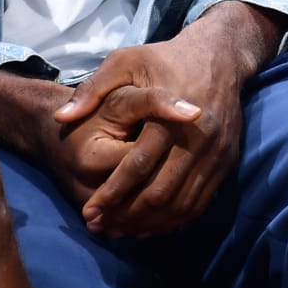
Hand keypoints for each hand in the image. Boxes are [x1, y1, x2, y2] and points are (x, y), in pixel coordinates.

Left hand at [55, 37, 245, 237]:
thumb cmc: (163, 58)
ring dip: (150, 224)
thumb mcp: (124, 61)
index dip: (112, 193)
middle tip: (102, 227)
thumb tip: (61, 119)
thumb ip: (91, 90)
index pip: (137, 165)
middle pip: (160, 192)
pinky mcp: (227, 162)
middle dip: (127, 215)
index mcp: (170, 115)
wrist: (220, 56)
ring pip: (181, 204)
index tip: (89, 211)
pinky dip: (175, 220)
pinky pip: (201, 203)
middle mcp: (198, 138)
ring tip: (121, 231)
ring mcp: (217, 153)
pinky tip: (151, 225)